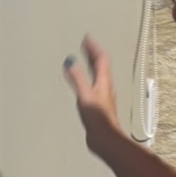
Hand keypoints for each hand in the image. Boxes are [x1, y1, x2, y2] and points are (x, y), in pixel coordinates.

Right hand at [63, 36, 122, 157]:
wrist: (105, 138)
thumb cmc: (97, 118)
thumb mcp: (85, 96)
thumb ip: (77, 79)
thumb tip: (70, 61)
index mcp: (104, 82)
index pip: (101, 59)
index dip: (94, 48)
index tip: (86, 38)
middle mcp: (105, 86)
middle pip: (101, 66)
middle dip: (93, 54)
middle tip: (85, 44)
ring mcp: (103, 96)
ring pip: (98, 75)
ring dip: (92, 64)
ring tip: (85, 58)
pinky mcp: (98, 105)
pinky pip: (94, 84)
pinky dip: (88, 76)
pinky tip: (84, 81)